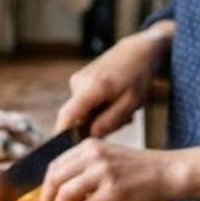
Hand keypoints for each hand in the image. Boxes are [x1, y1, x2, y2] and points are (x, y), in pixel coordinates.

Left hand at [39, 138, 184, 200]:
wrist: (170, 172)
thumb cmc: (141, 170)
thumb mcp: (110, 158)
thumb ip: (86, 168)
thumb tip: (62, 192)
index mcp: (90, 146)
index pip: (55, 165)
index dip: (46, 187)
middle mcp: (94, 155)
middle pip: (55, 179)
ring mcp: (104, 172)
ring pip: (66, 194)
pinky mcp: (114, 191)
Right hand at [54, 27, 169, 137]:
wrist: (138, 50)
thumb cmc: (138, 76)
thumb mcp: (131, 103)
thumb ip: (110, 121)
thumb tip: (90, 136)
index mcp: (92, 88)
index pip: (67, 116)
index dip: (62, 134)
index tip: (63, 150)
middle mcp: (79, 83)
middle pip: (78, 116)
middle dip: (96, 124)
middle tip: (123, 120)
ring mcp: (77, 80)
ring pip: (84, 110)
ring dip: (101, 114)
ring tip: (123, 106)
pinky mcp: (80, 80)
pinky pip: (86, 101)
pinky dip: (100, 105)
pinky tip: (116, 99)